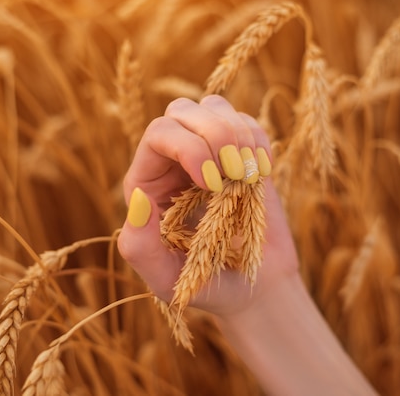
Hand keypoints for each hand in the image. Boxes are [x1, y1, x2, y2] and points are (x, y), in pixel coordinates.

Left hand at [117, 95, 298, 318]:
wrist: (252, 290)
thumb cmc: (205, 287)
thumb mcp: (165, 279)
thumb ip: (140, 247)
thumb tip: (137, 197)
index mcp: (146, 185)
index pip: (158, 135)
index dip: (188, 147)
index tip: (213, 183)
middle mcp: (171, 163)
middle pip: (182, 111)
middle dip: (215, 134)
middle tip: (234, 175)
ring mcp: (207, 154)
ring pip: (213, 108)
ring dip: (238, 134)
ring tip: (248, 176)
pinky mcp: (240, 156)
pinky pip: (246, 122)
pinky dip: (259, 141)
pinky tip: (262, 173)